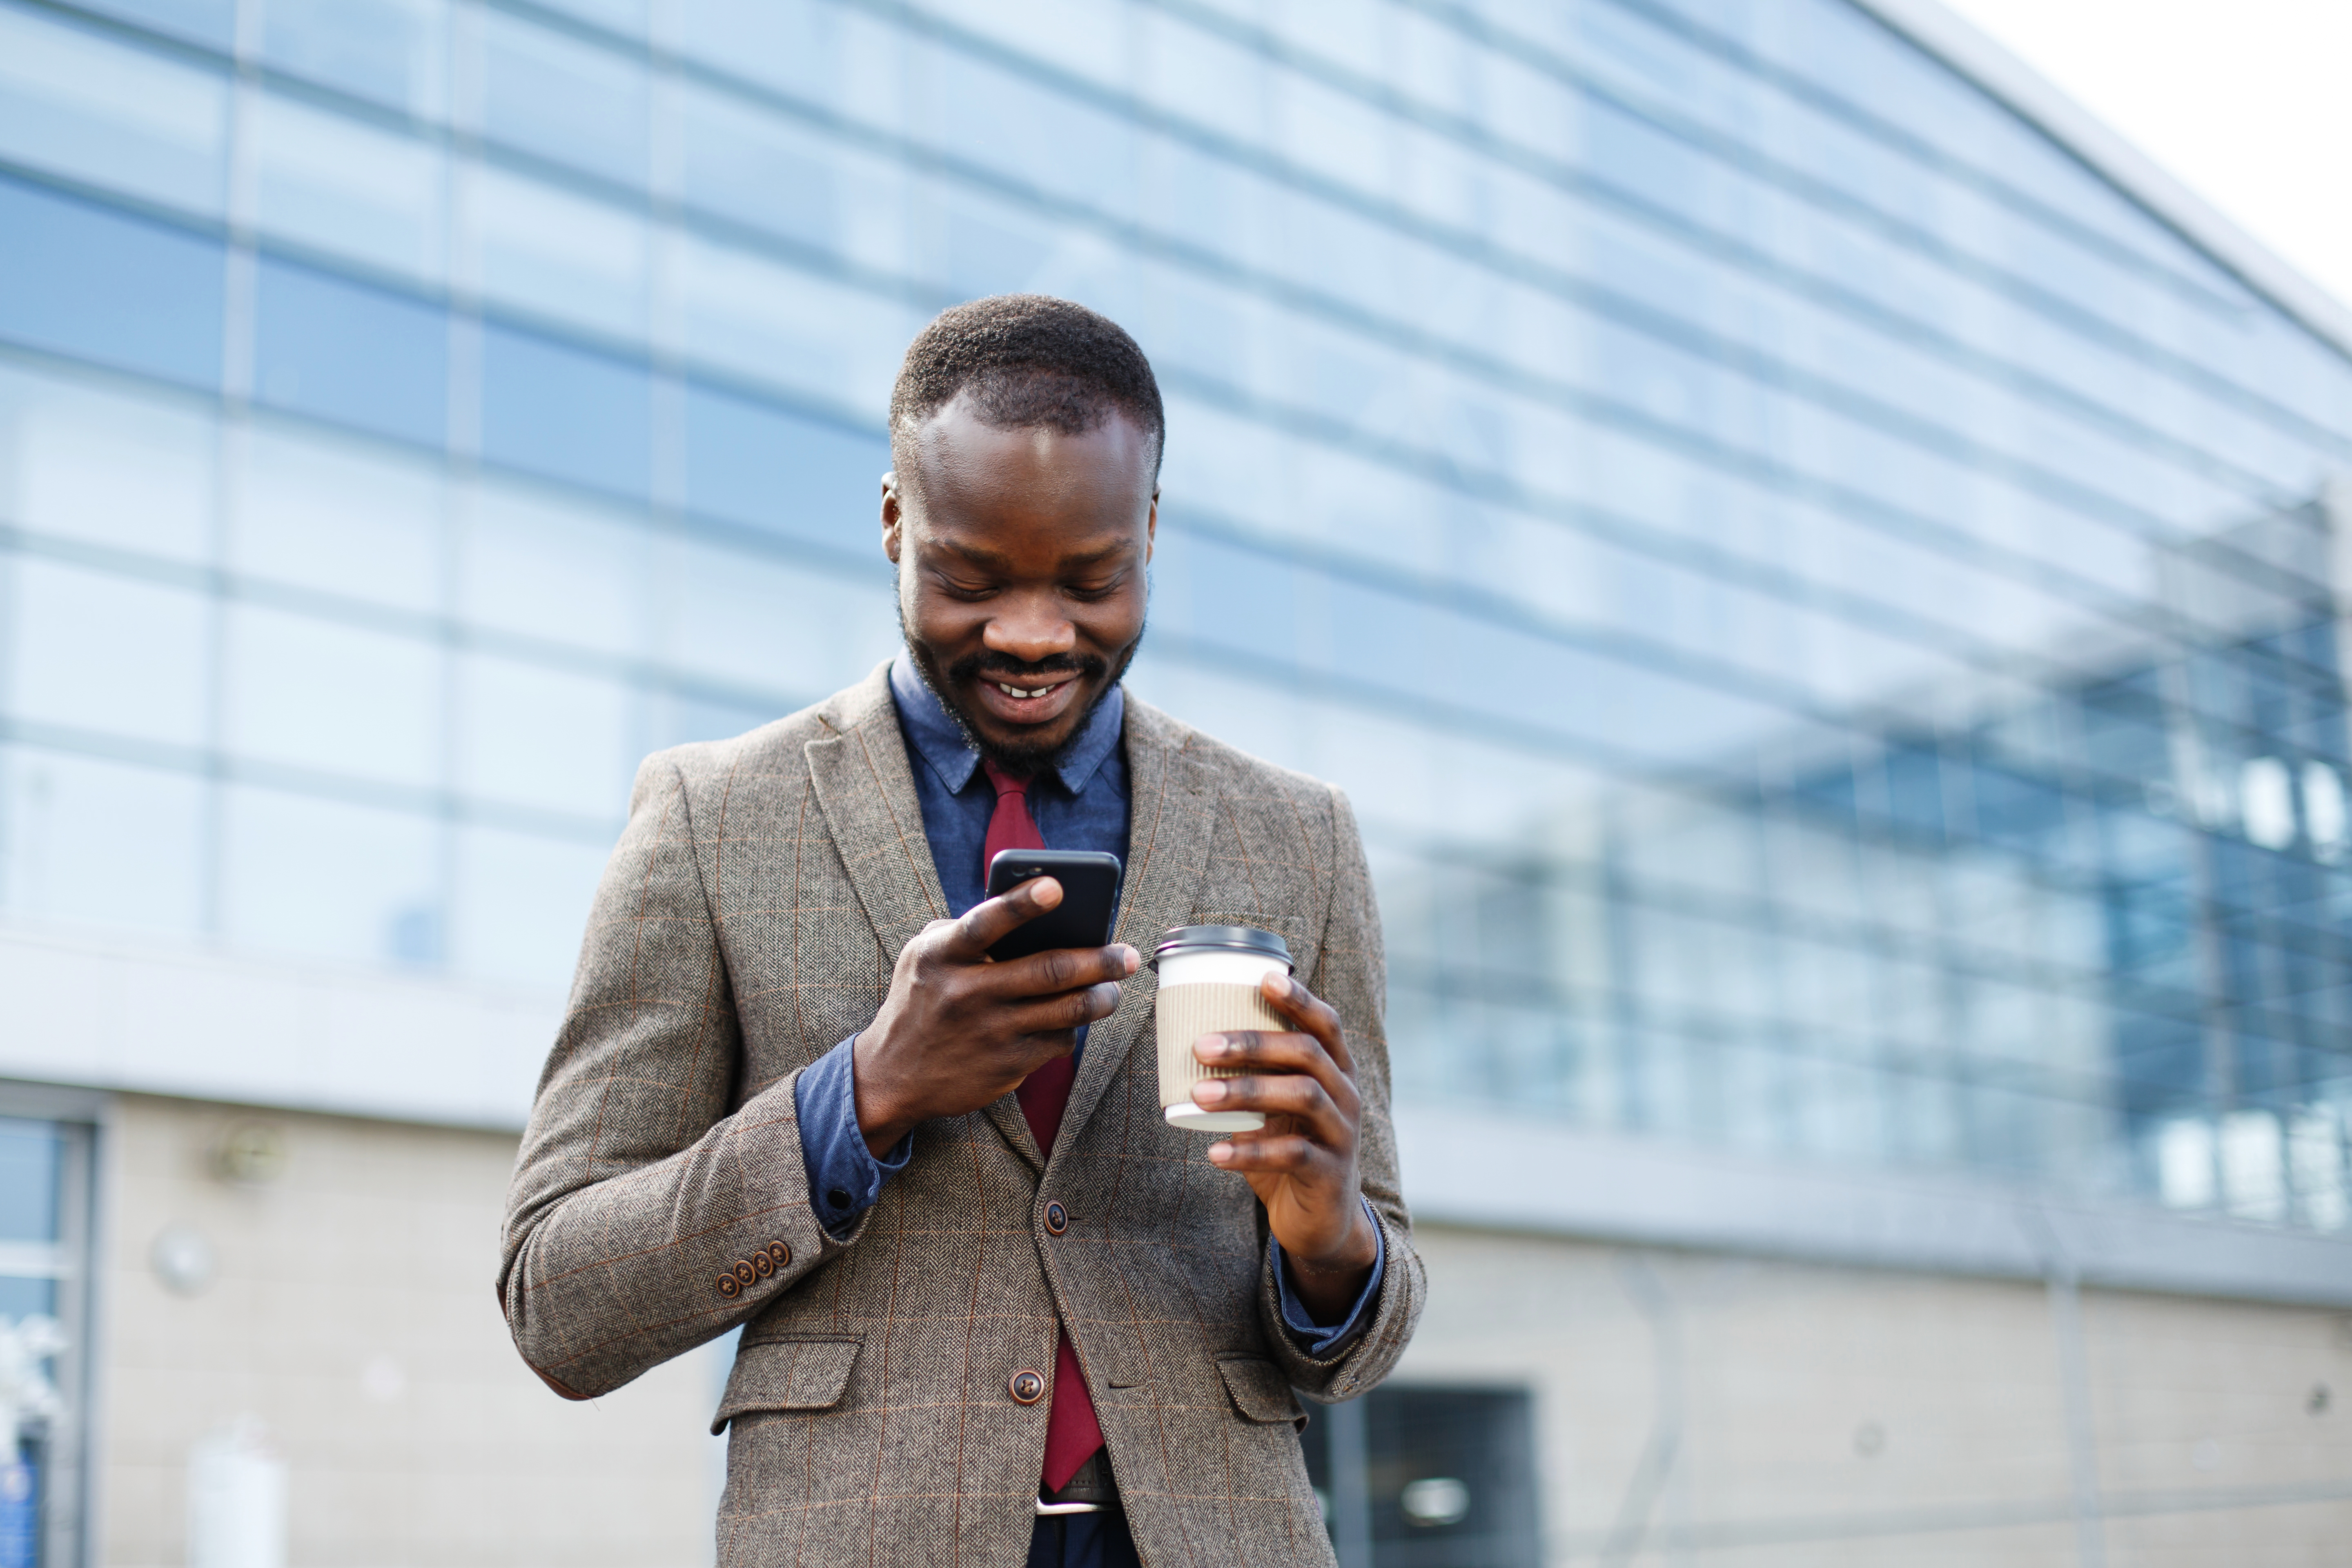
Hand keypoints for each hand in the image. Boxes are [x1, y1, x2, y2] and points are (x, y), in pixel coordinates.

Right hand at [852, 878, 1138, 1155]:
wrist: (892, 1076)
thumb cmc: (920, 1001)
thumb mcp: (924, 957)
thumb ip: (964, 930)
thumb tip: (1028, 913)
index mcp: (943, 955)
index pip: (986, 922)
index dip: (1023, 904)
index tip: (1058, 887)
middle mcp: (967, 993)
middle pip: (1048, 970)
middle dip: (1098, 960)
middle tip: (1128, 954)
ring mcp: (990, 1032)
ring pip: (1066, 1010)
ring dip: (1101, 997)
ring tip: (1115, 987)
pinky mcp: (1007, 1065)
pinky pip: (1058, 1040)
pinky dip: (1072, 1027)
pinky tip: (1074, 1019)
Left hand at [1190, 973, 1377, 1321]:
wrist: (1323, 1222)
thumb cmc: (1289, 1149)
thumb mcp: (1275, 1109)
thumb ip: (1253, 1078)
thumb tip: (1189, 1044)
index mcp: (1335, 1071)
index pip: (1325, 1025)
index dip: (1299, 999)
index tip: (1263, 977)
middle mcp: (1346, 1096)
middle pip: (1307, 1054)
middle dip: (1253, 1043)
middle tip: (1201, 1045)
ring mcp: (1342, 1134)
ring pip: (1302, 1097)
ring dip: (1247, 1091)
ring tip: (1199, 1095)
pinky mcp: (1330, 1173)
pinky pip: (1292, 1155)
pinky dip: (1250, 1151)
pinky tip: (1214, 1153)